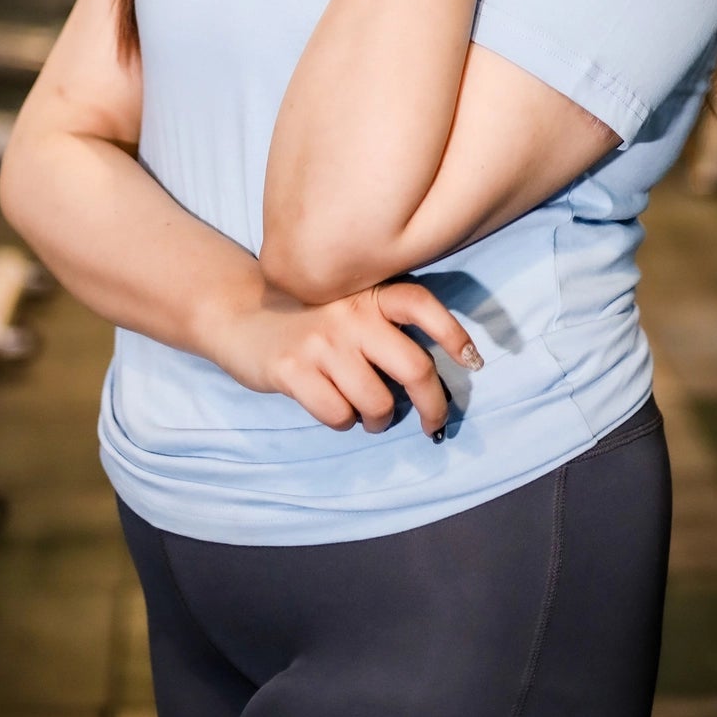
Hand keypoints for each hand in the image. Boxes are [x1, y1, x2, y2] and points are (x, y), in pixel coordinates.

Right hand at [214, 276, 482, 437]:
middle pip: (414, 367)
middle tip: (434, 423)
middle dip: (433, 405)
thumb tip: (434, 373)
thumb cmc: (309, 317)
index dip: (454, 335)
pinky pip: (339, 416)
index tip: (475, 362)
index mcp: (369, 292)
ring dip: (379, 419)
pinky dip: (343, 422)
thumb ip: (383, 323)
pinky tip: (333, 407)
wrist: (242, 316)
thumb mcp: (348, 303)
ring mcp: (322, 342)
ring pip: (377, 402)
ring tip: (369, 413)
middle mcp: (350, 312)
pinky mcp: (293, 371)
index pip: (422, 306)